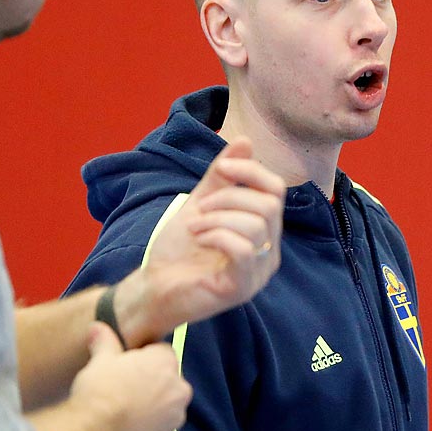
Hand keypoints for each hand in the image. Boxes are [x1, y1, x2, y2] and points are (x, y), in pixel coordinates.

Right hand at [67, 323, 191, 430]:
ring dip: (151, 406)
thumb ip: (104, 341)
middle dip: (151, 382)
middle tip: (123, 388)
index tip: (126, 365)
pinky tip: (125, 427)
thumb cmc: (99, 391)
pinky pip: (158, 428)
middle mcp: (178, 389)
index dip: (143, 357)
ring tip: (122, 410)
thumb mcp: (100, 359)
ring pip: (165, 406)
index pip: (162, 352)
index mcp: (166, 363)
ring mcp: (174, 417)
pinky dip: (147, 427)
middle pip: (167, 380)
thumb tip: (98, 327)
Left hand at [123, 138, 285, 339]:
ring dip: (218, 217)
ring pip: (257, 226)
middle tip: (201, 206)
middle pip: (270, 205)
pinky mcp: (241, 288)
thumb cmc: (179, 251)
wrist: (154, 288)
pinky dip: (217, 235)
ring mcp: (258, 273)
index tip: (222, 169)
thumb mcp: (200, 204)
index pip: (276, 190)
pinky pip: (243, 250)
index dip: (251, 171)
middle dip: (230, 196)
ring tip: (194, 226)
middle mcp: (268, 252)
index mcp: (264, 231)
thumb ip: (221, 178)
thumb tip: (244, 142)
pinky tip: (198, 238)